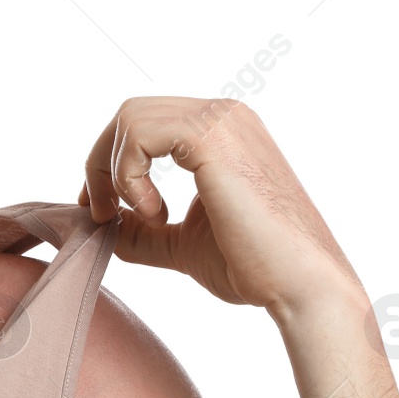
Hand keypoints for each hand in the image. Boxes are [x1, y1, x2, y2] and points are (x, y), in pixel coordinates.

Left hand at [78, 96, 365, 318]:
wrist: (298, 284)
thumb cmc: (253, 266)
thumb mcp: (181, 244)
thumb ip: (141, 231)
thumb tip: (100, 223)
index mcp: (220, 134)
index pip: (143, 125)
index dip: (108, 164)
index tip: (102, 211)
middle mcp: (223, 117)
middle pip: (131, 114)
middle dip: (100, 164)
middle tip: (103, 214)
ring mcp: (221, 121)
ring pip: (131, 117)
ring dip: (113, 172)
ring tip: (141, 217)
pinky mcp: (213, 138)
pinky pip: (139, 134)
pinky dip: (129, 176)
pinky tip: (156, 213)